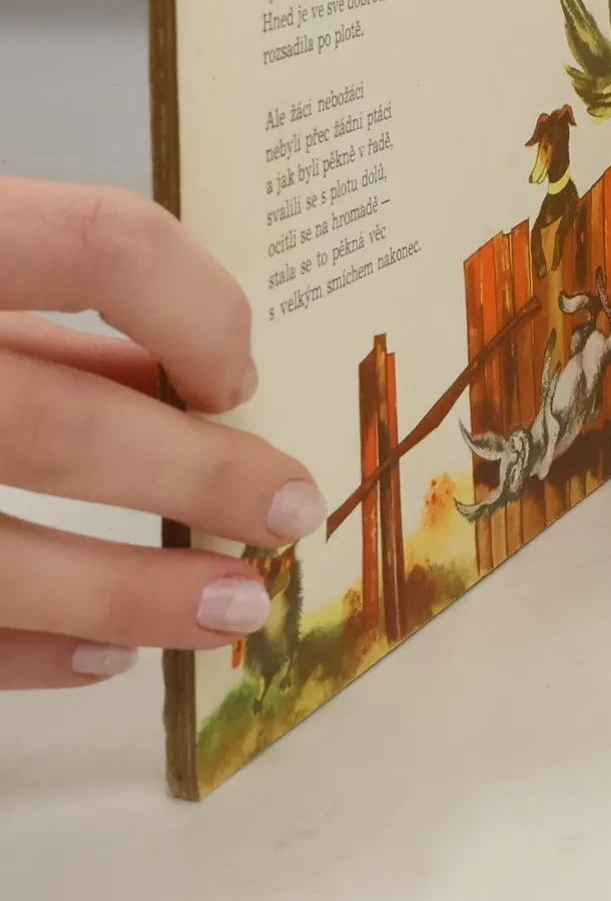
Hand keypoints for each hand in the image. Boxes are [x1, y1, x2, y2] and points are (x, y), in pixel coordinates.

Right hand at [0, 177, 323, 690]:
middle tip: (293, 506)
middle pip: (63, 426)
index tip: (242, 371)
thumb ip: (51, 310)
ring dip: (130, 597)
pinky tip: (102, 654)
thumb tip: (185, 374)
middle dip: (201, 477)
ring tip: (232, 609)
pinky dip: (28, 652)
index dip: (197, 308)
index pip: (102, 246)